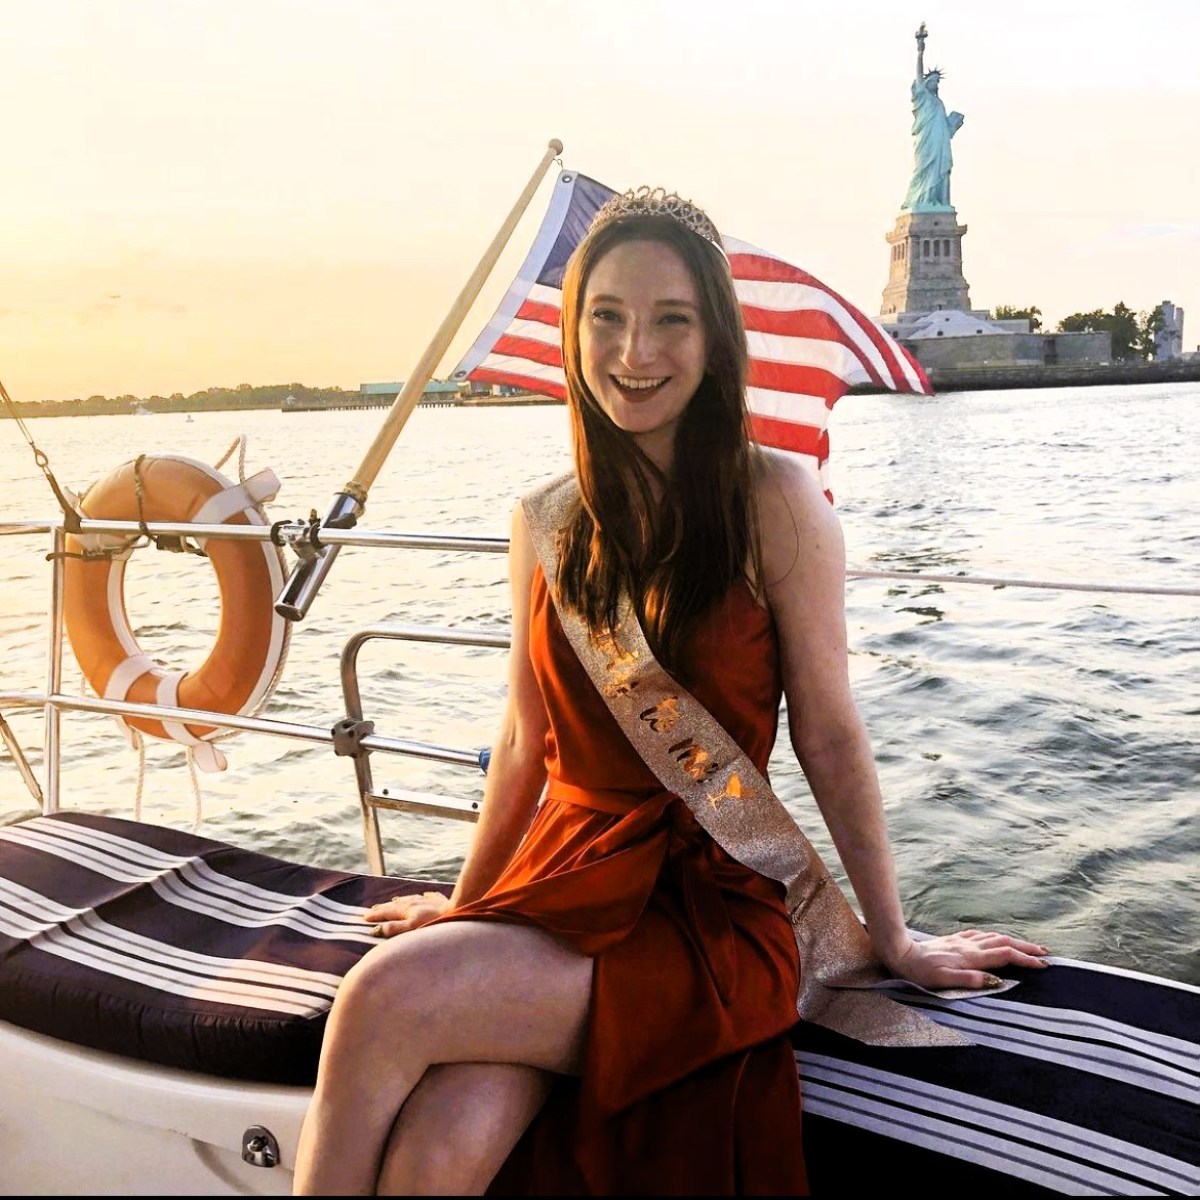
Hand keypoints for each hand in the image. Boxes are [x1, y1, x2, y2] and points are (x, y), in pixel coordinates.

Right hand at [364, 891, 451, 937]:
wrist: (458, 912)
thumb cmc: (434, 924)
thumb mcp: (412, 928)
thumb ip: (394, 929)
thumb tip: (377, 929)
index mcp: (406, 910)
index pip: (386, 912)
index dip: (375, 915)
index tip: (364, 917)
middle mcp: (414, 902)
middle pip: (395, 905)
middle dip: (383, 908)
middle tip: (373, 910)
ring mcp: (427, 900)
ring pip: (409, 899)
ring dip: (399, 902)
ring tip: (392, 902)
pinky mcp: (440, 901)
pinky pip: (427, 896)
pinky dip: (421, 897)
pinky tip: (423, 895)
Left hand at [883, 929, 1049, 990]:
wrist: (900, 953)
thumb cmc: (920, 972)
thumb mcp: (943, 981)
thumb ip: (969, 979)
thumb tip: (996, 981)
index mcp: (970, 957)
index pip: (1005, 955)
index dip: (1026, 959)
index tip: (1044, 965)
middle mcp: (969, 946)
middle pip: (1004, 942)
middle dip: (1026, 947)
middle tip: (1046, 953)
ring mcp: (961, 941)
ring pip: (994, 936)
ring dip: (1014, 940)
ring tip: (1028, 946)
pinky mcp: (954, 940)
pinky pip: (980, 935)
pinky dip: (994, 936)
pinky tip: (995, 938)